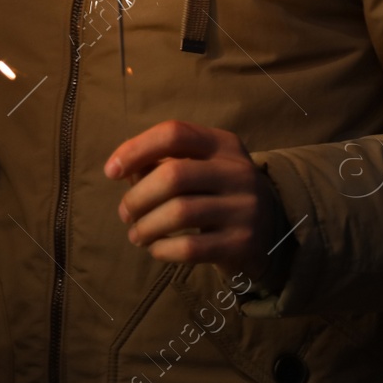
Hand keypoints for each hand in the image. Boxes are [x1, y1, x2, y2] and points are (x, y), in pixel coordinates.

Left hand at [105, 120, 280, 279]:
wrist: (271, 230)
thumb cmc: (218, 194)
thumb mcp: (199, 169)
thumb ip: (161, 164)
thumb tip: (123, 170)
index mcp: (223, 144)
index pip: (174, 133)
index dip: (136, 148)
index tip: (111, 171)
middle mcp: (238, 171)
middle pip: (173, 174)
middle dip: (138, 196)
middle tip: (125, 213)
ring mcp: (244, 207)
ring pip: (180, 212)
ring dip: (146, 226)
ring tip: (137, 235)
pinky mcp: (243, 242)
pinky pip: (191, 247)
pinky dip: (163, 249)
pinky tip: (156, 249)